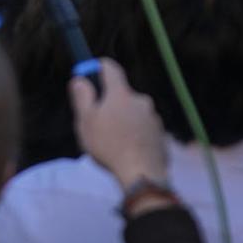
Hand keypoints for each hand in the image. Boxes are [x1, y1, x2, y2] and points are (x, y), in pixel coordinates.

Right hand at [70, 59, 170, 193]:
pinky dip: (135, 135)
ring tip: (113, 143)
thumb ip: (82, 96)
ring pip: (133, 113)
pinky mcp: (161, 136)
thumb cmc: (110, 146)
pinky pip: (144, 129)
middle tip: (97, 123)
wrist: (142, 175)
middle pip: (121, 94)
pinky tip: (127, 152)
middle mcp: (141, 101)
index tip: (88, 77)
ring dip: (123, 121)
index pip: (110, 68)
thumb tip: (80, 79)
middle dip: (109, 104)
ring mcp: (154, 119)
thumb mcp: (86, 121)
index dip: (97, 68)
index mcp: (121, 94)